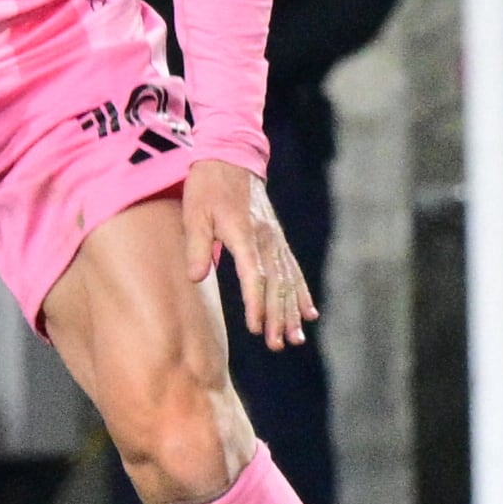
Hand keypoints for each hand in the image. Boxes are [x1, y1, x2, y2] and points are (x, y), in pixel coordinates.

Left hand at [182, 159, 318, 349]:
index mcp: (244, 234)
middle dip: (278, 316)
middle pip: (276, 284)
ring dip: (292, 311)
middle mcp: (266, 239)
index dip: (256, 303)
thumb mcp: (193, 214)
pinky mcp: (278, 239)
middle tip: (278, 345)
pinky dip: (302, 292)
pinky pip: (294, 270)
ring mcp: (276, 239)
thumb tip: (196, 277)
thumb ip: (196, 246)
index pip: (254, 275)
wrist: (230, 158)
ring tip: (296, 338)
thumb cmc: (206, 188)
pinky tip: (309, 313)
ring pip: (288, 281)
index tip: (257, 328)